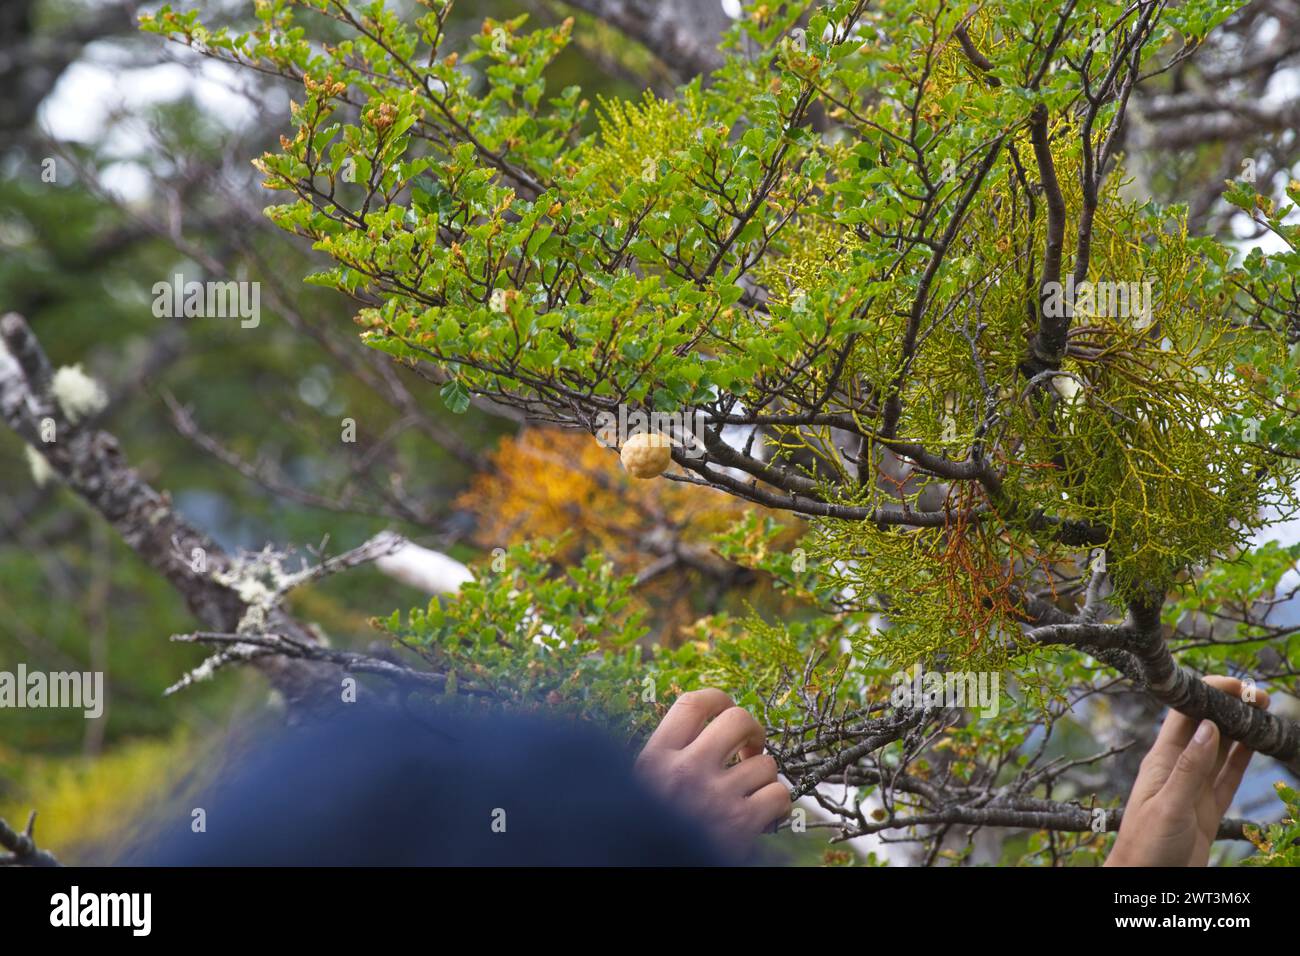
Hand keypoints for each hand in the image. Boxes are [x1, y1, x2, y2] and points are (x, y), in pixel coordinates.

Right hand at [636, 688, 790, 850]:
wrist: (645, 867)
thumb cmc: (650, 828)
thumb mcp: (642, 786)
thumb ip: (667, 756)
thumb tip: (704, 726)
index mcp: (655, 758)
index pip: (692, 702)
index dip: (718, 697)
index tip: (726, 708)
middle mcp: (685, 770)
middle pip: (737, 718)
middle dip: (753, 730)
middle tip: (750, 748)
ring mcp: (714, 797)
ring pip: (766, 762)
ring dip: (764, 776)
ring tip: (750, 792)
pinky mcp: (740, 825)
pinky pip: (778, 794)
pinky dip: (776, 803)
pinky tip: (761, 814)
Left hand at [1106, 675, 1268, 866]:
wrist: (1145, 880)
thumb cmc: (1145, 845)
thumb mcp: (1168, 805)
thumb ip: (1190, 768)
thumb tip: (1209, 726)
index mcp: (1161, 761)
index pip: (1184, 716)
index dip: (1207, 694)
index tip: (1235, 684)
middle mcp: (1177, 768)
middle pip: (1206, 728)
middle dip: (1229, 707)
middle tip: (1260, 695)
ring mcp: (1193, 787)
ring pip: (1222, 750)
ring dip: (1240, 729)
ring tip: (1263, 709)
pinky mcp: (1207, 808)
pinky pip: (1228, 776)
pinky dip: (1243, 758)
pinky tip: (1256, 742)